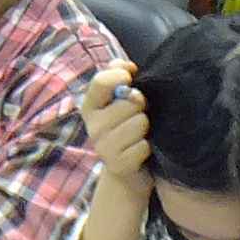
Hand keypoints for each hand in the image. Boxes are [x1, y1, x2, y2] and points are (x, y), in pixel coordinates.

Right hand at [79, 63, 151, 194]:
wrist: (129, 173)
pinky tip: (142, 152)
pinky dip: (148, 148)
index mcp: (91, 106)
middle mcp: (92, 126)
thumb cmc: (128, 127)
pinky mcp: (117, 165)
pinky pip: (143, 146)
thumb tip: (127, 66)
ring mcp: (103, 147)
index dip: (121, 75)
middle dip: (141, 107)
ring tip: (141, 134)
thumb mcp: (121, 100)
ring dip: (147, 128)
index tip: (130, 79)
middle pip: (130, 101)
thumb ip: (120, 75)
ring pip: (140, 123)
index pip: (101, 81)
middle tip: (138, 116)